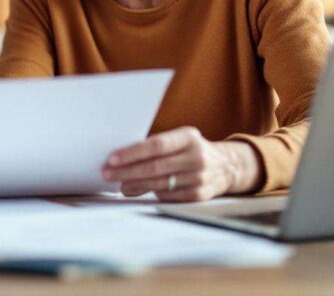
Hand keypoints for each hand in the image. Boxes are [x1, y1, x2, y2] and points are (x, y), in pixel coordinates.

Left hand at [102, 126, 262, 201]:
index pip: (156, 145)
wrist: (226, 166)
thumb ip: (154, 147)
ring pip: (159, 184)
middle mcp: (197, 157)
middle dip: (127, 171)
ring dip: (135, 185)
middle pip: (155, 167)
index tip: (112, 159)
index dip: (132, 153)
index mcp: (189, 137)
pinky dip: (151, 193)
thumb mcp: (178, 140)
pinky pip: (168, 196)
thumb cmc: (190, 150)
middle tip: (107, 174)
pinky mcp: (199, 195)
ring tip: (118, 184)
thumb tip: (121, 160)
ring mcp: (200, 178)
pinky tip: (137, 190)